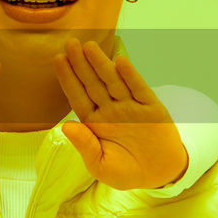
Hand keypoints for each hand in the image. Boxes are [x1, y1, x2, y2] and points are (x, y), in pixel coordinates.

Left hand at [54, 38, 188, 189]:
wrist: (160, 175)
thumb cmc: (126, 171)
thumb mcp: (101, 165)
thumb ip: (85, 146)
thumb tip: (66, 126)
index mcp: (95, 122)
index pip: (78, 96)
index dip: (68, 78)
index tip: (58, 59)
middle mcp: (111, 110)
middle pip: (93, 83)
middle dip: (81, 63)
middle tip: (70, 42)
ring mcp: (131, 107)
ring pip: (113, 81)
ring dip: (102, 64)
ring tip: (89, 46)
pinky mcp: (152, 108)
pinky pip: (139, 88)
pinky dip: (130, 75)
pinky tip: (120, 61)